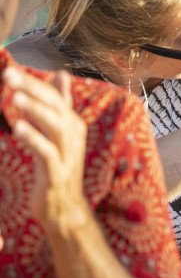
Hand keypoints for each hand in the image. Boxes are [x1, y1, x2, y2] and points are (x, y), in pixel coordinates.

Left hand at [3, 68, 89, 232]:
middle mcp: (73, 136)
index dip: (34, 83)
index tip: (11, 69)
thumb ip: (62, 103)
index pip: (54, 97)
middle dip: (33, 89)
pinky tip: (18, 128)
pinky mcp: (58, 173)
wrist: (65, 208)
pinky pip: (47, 153)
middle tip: (9, 74)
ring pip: (55, 126)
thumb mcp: (61, 133)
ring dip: (35, 111)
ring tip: (14, 97)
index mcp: (72, 124)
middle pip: (55, 107)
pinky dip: (34, 139)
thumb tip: (61, 74)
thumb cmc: (59, 168)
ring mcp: (67, 154)